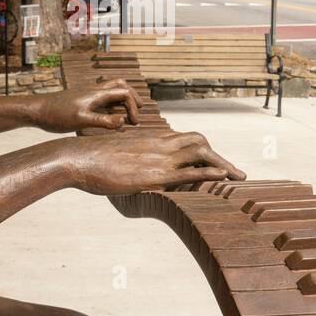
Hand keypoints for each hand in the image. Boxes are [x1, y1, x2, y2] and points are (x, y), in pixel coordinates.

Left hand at [32, 79, 140, 132]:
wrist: (37, 110)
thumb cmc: (57, 115)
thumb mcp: (81, 120)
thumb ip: (103, 121)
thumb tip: (123, 121)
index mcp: (96, 94)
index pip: (124, 93)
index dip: (134, 106)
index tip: (134, 123)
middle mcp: (94, 91)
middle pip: (120, 85)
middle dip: (133, 96)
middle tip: (140, 110)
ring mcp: (87, 95)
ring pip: (110, 90)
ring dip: (122, 98)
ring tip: (127, 113)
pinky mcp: (81, 101)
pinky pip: (102, 98)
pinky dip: (111, 104)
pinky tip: (108, 115)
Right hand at [68, 131, 246, 195]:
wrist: (78, 158)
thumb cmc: (90, 158)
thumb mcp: (115, 155)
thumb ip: (129, 157)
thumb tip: (129, 166)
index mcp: (150, 138)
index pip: (185, 139)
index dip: (202, 150)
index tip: (213, 162)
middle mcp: (159, 143)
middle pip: (199, 142)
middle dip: (219, 156)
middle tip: (233, 172)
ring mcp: (158, 157)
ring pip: (200, 153)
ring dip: (222, 164)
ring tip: (237, 177)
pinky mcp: (154, 174)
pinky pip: (189, 171)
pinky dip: (210, 172)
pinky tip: (223, 177)